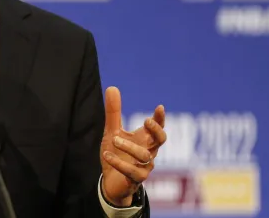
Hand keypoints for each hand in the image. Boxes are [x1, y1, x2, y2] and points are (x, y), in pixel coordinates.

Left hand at [100, 86, 166, 206]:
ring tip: (113, 139)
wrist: (111, 182)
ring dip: (130, 146)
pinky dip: (119, 162)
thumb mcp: (112, 131)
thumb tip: (112, 87)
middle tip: (146, 121)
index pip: (157, 127)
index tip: (159, 107)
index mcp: (145, 139)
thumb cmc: (117, 154)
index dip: (160, 118)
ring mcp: (144, 167)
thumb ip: (113, 112)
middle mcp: (148, 152)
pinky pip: (132, 171)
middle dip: (157, 131)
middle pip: (161, 141)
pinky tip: (107, 154)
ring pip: (145, 155)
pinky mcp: (135, 179)